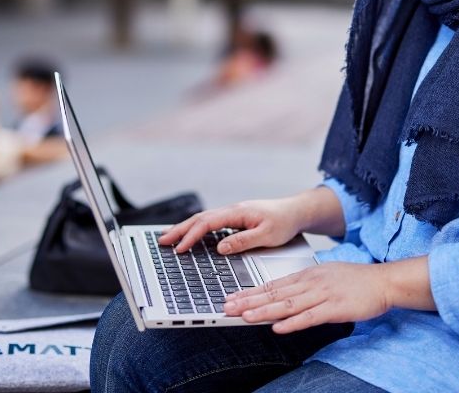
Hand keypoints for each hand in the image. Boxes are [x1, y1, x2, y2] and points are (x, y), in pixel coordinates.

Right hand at [157, 198, 305, 254]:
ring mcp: (232, 213)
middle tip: (161, 241)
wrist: (296, 211)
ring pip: (203, 219)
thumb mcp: (267, 236)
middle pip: (199, 218)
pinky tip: (190, 235)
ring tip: (168, 237)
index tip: (180, 248)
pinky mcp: (235, 218)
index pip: (207, 223)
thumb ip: (243, 241)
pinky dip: (196, 228)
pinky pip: (210, 222)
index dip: (191, 235)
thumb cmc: (284, 222)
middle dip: (179, 229)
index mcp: (237, 212)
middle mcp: (232, 210)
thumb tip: (221, 248)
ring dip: (185, 228)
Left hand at [222, 262, 390, 333]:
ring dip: (264, 311)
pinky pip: (310, 317)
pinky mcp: (335, 308)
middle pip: (274, 293)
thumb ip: (304, 286)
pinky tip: (278, 327)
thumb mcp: (325, 276)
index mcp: (307, 275)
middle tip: (227, 307)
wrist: (383, 281)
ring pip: (288, 304)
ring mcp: (322, 295)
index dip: (250, 292)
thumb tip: (283, 297)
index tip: (231, 297)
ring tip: (245, 316)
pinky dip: (293, 323)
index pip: (272, 284)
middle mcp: (311, 283)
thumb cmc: (355, 280)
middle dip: (249, 301)